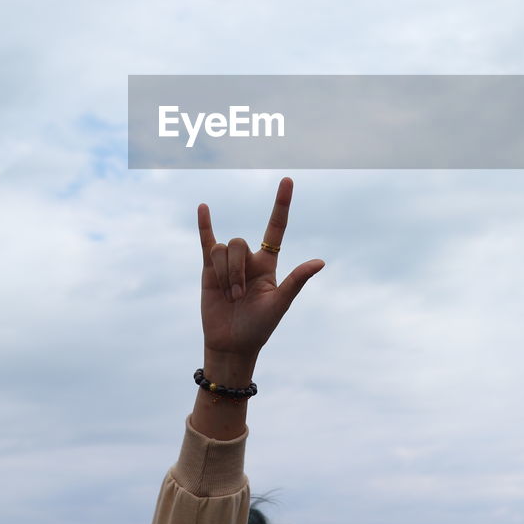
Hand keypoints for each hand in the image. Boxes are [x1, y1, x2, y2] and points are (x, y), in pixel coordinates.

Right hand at [197, 177, 324, 360]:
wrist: (231, 344)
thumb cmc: (259, 327)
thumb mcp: (279, 304)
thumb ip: (296, 281)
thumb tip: (320, 262)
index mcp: (268, 263)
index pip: (276, 227)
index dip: (281, 204)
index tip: (288, 180)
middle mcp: (249, 258)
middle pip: (238, 243)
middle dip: (235, 271)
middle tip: (239, 297)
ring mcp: (228, 263)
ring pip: (221, 248)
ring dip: (224, 274)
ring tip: (228, 297)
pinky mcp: (208, 269)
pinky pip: (206, 241)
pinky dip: (204, 224)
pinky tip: (204, 207)